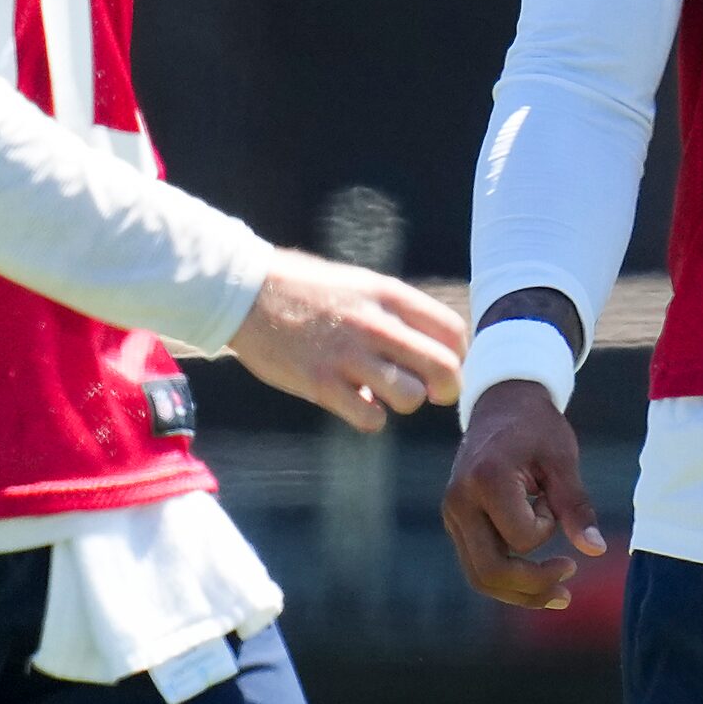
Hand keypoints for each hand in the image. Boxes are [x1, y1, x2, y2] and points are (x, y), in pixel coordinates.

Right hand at [225, 248, 465, 432]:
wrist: (243, 291)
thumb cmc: (302, 287)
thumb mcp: (357, 284)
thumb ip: (393, 312)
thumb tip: (427, 347)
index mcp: (387, 294)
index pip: (453, 331)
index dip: (458, 355)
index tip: (445, 364)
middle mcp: (375, 324)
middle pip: (444, 369)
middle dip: (447, 389)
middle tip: (432, 392)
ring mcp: (348, 355)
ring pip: (411, 397)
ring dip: (404, 401)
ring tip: (384, 393)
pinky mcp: (321, 383)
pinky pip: (370, 418)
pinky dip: (370, 418)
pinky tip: (356, 403)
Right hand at [442, 380, 604, 607]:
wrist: (500, 403)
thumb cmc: (536, 427)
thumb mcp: (562, 459)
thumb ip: (576, 506)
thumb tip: (597, 551)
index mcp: (486, 479)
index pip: (520, 538)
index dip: (547, 529)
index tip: (552, 500)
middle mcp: (459, 501)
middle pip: (490, 571)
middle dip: (533, 587)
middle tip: (569, 580)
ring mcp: (453, 513)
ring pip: (480, 577)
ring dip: (520, 593)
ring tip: (560, 594)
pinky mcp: (456, 521)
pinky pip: (478, 565)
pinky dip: (508, 579)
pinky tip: (537, 578)